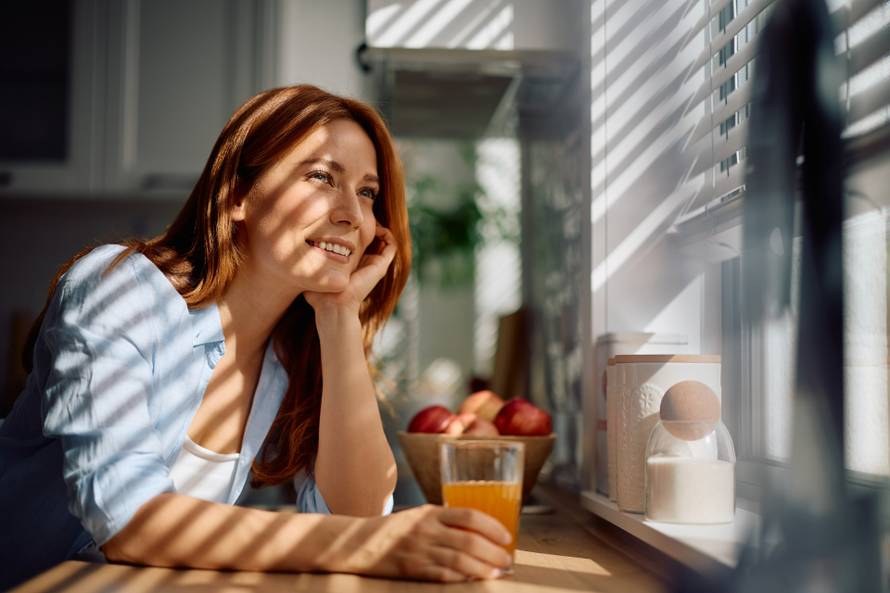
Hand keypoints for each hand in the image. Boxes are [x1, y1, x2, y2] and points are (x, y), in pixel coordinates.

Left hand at [304, 224, 396, 314]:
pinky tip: (376, 227)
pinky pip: (391, 246)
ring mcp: (375, 265)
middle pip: (374, 240)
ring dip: (379, 227)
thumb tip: (291, 250)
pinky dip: (387, 234)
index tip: (344, 220)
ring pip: (385, 241)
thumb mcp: (313, 272)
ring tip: (369, 218)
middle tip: (357, 215)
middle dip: (368, 225)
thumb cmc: (320, 295)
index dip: (354, 230)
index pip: (359, 243)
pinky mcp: (381, 267)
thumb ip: (307, 262)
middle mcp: (366, 264)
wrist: (333, 306)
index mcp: (353, 265)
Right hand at [340, 505, 513, 581]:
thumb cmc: (397, 530)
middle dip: (492, 551)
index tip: (506, 536)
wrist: (362, 544)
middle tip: (507, 559)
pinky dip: (462, 578)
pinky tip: (474, 580)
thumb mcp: (420, 516)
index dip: (492, 526)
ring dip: (482, 568)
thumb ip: (446, 520)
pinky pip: (443, 575)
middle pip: (468, 540)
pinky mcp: (414, 569)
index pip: (469, 515)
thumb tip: (481, 531)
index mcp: (431, 512)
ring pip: (459, 560)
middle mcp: (427, 529)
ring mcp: (420, 550)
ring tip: (496, 572)